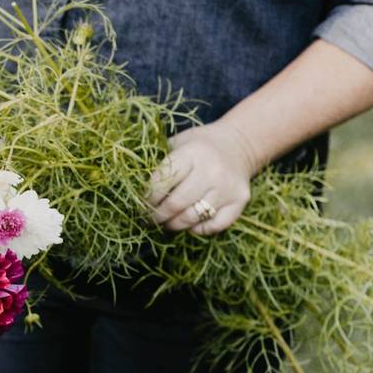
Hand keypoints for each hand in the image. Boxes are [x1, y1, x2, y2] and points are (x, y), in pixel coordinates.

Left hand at [146, 121, 259, 235]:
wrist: (239, 143)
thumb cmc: (199, 145)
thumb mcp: (178, 143)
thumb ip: (159, 160)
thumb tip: (132, 184)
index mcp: (192, 153)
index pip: (163, 180)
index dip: (148, 196)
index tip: (141, 203)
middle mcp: (212, 171)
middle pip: (176, 203)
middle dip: (157, 215)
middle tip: (148, 219)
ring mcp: (227, 188)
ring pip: (193, 218)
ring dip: (174, 225)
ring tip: (165, 224)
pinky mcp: (239, 201)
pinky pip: (214, 226)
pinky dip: (198, 229)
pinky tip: (189, 224)